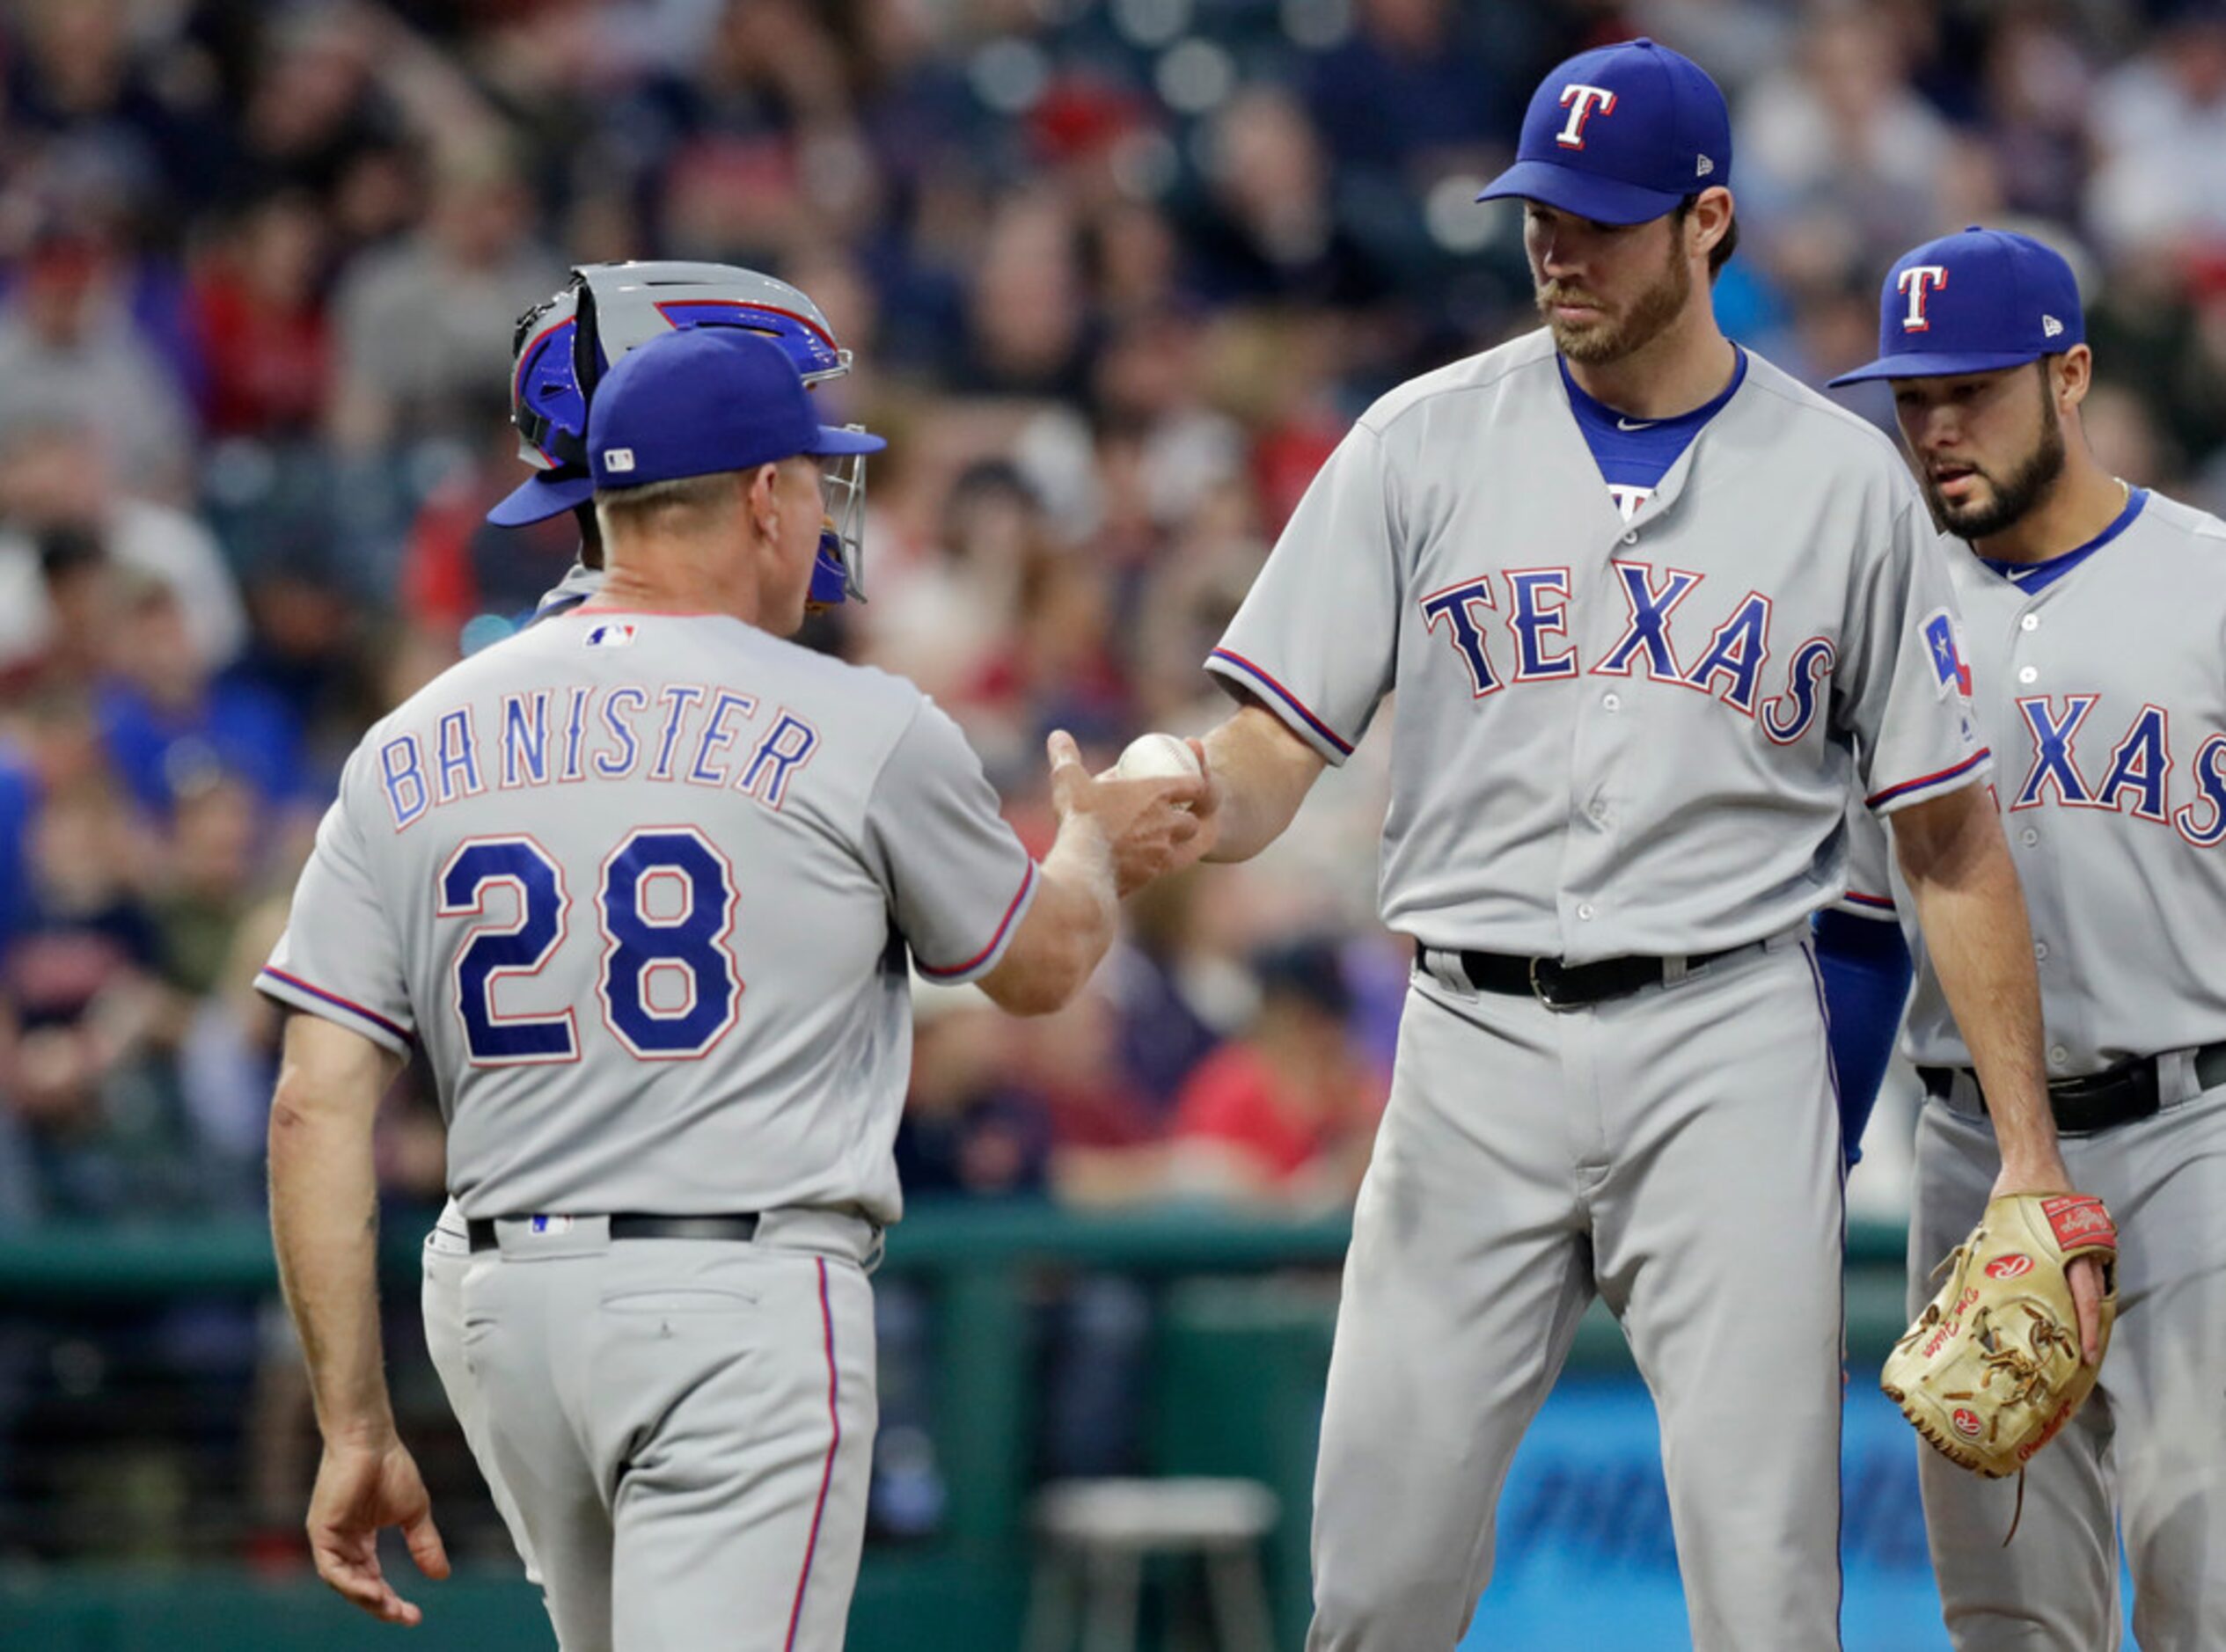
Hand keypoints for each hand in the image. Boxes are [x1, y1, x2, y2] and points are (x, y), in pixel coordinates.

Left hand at [305, 1434, 448, 1625]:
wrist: (371, 1439)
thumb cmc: (391, 1467)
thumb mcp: (414, 1513)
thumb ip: (424, 1544)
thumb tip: (442, 1575)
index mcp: (360, 1541)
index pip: (373, 1579)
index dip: (392, 1599)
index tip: (414, 1615)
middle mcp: (342, 1545)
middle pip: (359, 1586)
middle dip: (382, 1605)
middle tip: (406, 1617)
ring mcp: (329, 1540)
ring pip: (344, 1583)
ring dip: (367, 1599)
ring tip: (390, 1609)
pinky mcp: (321, 1532)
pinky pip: (333, 1569)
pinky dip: (352, 1584)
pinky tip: (373, 1591)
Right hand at [1047, 730, 1205, 896]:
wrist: (1083, 868)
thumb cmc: (1081, 818)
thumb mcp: (1069, 782)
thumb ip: (1065, 757)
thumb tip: (1056, 735)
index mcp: (1156, 794)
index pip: (1194, 785)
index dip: (1193, 784)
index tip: (1182, 786)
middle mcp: (1166, 824)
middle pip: (1193, 823)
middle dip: (1186, 821)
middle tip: (1168, 818)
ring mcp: (1161, 853)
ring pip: (1181, 849)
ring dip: (1173, 845)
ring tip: (1153, 842)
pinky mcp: (1151, 876)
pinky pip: (1161, 869)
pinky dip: (1153, 865)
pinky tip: (1136, 863)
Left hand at [1990, 1158, 2108, 1364]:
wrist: (2034, 1165)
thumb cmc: (2016, 1197)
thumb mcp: (2003, 1228)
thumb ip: (1999, 1257)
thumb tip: (1976, 1288)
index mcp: (2067, 1250)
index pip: (2083, 1297)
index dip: (2086, 1329)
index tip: (2086, 1355)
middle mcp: (2084, 1251)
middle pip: (2092, 1301)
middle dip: (2088, 1332)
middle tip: (2082, 1363)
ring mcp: (2088, 1247)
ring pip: (2093, 1290)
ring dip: (2087, 1316)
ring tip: (2078, 1346)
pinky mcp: (2086, 1243)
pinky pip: (2089, 1275)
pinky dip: (2083, 1296)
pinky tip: (2073, 1315)